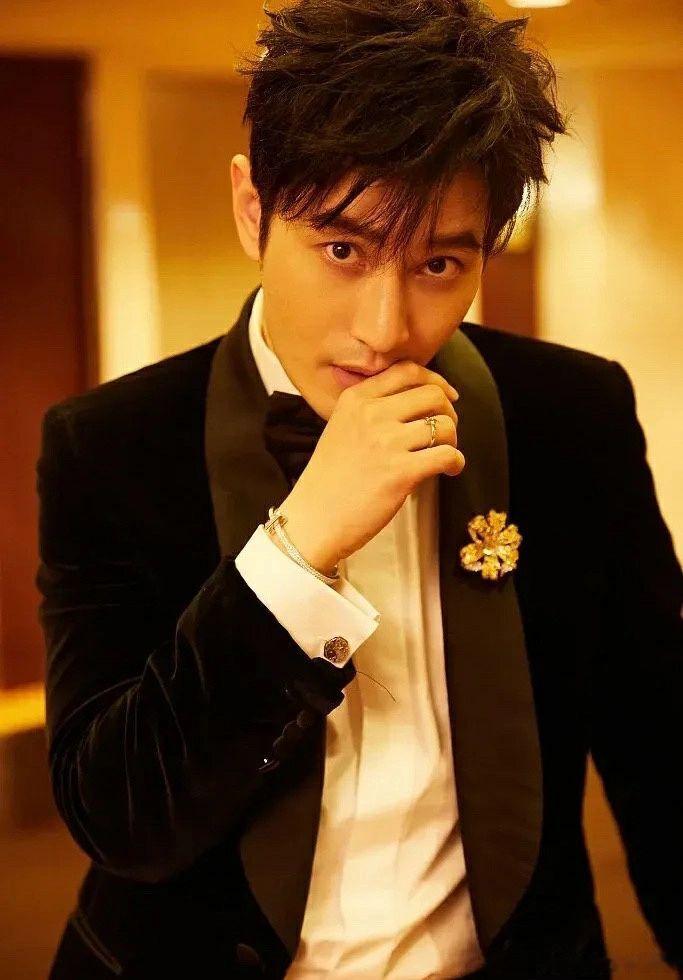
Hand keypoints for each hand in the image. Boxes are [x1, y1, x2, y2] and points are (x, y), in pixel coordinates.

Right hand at [278, 359, 463, 571]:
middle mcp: (371, 415)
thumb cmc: (330, 479)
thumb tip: (418, 401)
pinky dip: (456, 462)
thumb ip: (371, 409)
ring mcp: (386, 443)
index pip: (407, 371)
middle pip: (433, 394)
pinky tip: (450, 470)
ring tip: (444, 454)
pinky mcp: (400, 473)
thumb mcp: (341, 427)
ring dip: (452, 440)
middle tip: (446, 431)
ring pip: (444, 425)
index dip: (436, 380)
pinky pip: (447, 455)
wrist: (314, 518)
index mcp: (356, 399)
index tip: (447, 396)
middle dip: (448, 412)